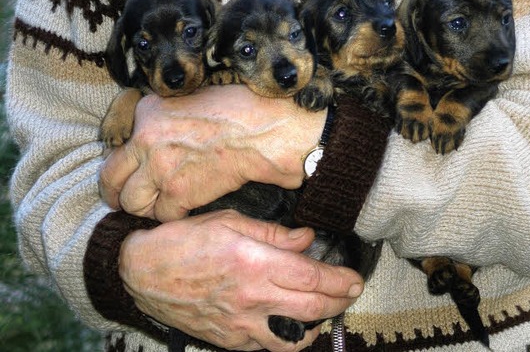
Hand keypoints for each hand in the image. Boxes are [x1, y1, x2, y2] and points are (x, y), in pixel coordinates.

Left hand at [99, 84, 325, 220]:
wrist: (263, 131)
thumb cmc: (238, 110)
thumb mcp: (192, 99)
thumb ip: (166, 118)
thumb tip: (157, 135)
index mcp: (148, 110)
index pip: (119, 143)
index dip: (127, 161)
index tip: (131, 170)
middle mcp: (145, 137)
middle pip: (111, 176)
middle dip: (116, 192)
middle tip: (124, 199)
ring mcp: (159, 167)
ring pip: (132, 201)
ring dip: (144, 207)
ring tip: (158, 206)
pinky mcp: (178, 192)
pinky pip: (162, 215)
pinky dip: (173, 216)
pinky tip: (186, 209)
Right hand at [120, 209, 363, 351]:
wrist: (141, 271)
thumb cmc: (185, 239)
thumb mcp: (230, 221)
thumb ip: (273, 234)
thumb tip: (307, 239)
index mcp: (254, 263)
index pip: (312, 278)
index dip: (340, 280)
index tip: (355, 278)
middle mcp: (252, 299)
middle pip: (311, 309)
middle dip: (338, 302)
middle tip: (351, 292)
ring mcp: (240, 326)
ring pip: (293, 338)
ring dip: (317, 327)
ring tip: (325, 312)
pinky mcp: (227, 341)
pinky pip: (266, 346)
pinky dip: (285, 337)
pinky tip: (290, 323)